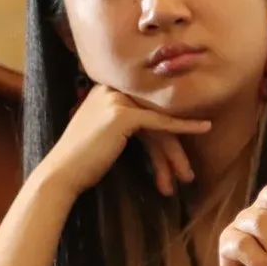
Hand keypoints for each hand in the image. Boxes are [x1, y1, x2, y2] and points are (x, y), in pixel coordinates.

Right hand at [35, 83, 212, 198]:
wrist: (62, 173)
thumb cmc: (83, 160)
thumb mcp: (106, 132)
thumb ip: (126, 121)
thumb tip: (153, 124)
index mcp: (105, 90)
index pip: (145, 105)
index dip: (165, 127)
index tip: (181, 144)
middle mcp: (110, 89)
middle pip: (153, 114)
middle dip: (171, 147)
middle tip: (186, 173)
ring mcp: (116, 99)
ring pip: (159, 122)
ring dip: (176, 152)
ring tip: (188, 176)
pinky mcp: (123, 114)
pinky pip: (161, 123)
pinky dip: (184, 127)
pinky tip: (204, 128)